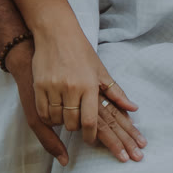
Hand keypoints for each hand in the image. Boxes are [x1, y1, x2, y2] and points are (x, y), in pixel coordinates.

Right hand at [25, 30, 142, 160]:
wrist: (55, 31)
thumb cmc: (81, 51)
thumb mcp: (100, 70)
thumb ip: (116, 92)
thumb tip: (134, 109)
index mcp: (89, 85)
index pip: (91, 122)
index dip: (91, 137)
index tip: (91, 141)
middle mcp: (71, 88)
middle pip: (73, 123)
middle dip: (76, 129)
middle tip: (78, 125)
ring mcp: (53, 87)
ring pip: (57, 119)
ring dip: (62, 122)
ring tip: (66, 116)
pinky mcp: (39, 85)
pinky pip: (43, 112)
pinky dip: (49, 117)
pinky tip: (54, 113)